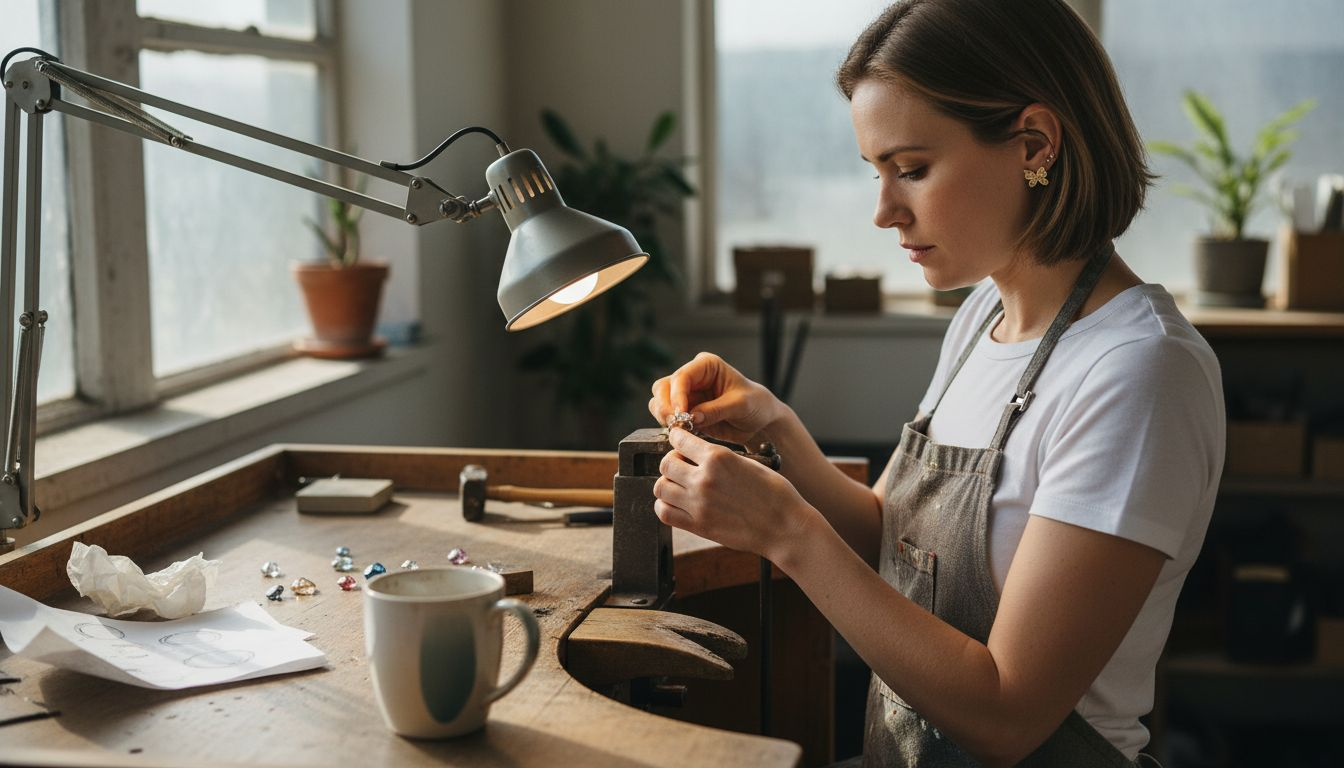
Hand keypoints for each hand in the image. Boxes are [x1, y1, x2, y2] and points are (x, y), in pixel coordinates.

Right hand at [648, 352, 781, 443]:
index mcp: (707, 366)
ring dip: (664, 416)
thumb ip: (716, 410)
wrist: (760, 422)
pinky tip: (681, 433)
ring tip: (679, 429)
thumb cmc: (756, 404)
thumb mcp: (741, 405)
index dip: (677, 394)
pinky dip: (669, 426)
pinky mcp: (685, 412)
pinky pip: (666, 417)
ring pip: (659, 401)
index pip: (682, 376)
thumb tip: (692, 417)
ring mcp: (687, 395)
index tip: (680, 412)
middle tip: (675, 423)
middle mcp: (693, 377)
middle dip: (665, 406)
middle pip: (664, 387)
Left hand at [653, 427, 813, 561]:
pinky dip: (664, 506)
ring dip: (667, 483)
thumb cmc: (775, 494)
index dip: (678, 438)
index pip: (680, 440)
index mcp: (718, 457)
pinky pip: (665, 513)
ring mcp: (698, 504)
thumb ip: (720, 458)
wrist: (784, 526)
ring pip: (661, 487)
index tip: (679, 441)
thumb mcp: (749, 462)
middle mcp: (703, 478)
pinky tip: (677, 503)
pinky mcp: (698, 526)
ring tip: (679, 485)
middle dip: (672, 461)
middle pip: (666, 464)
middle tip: (682, 465)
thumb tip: (698, 455)